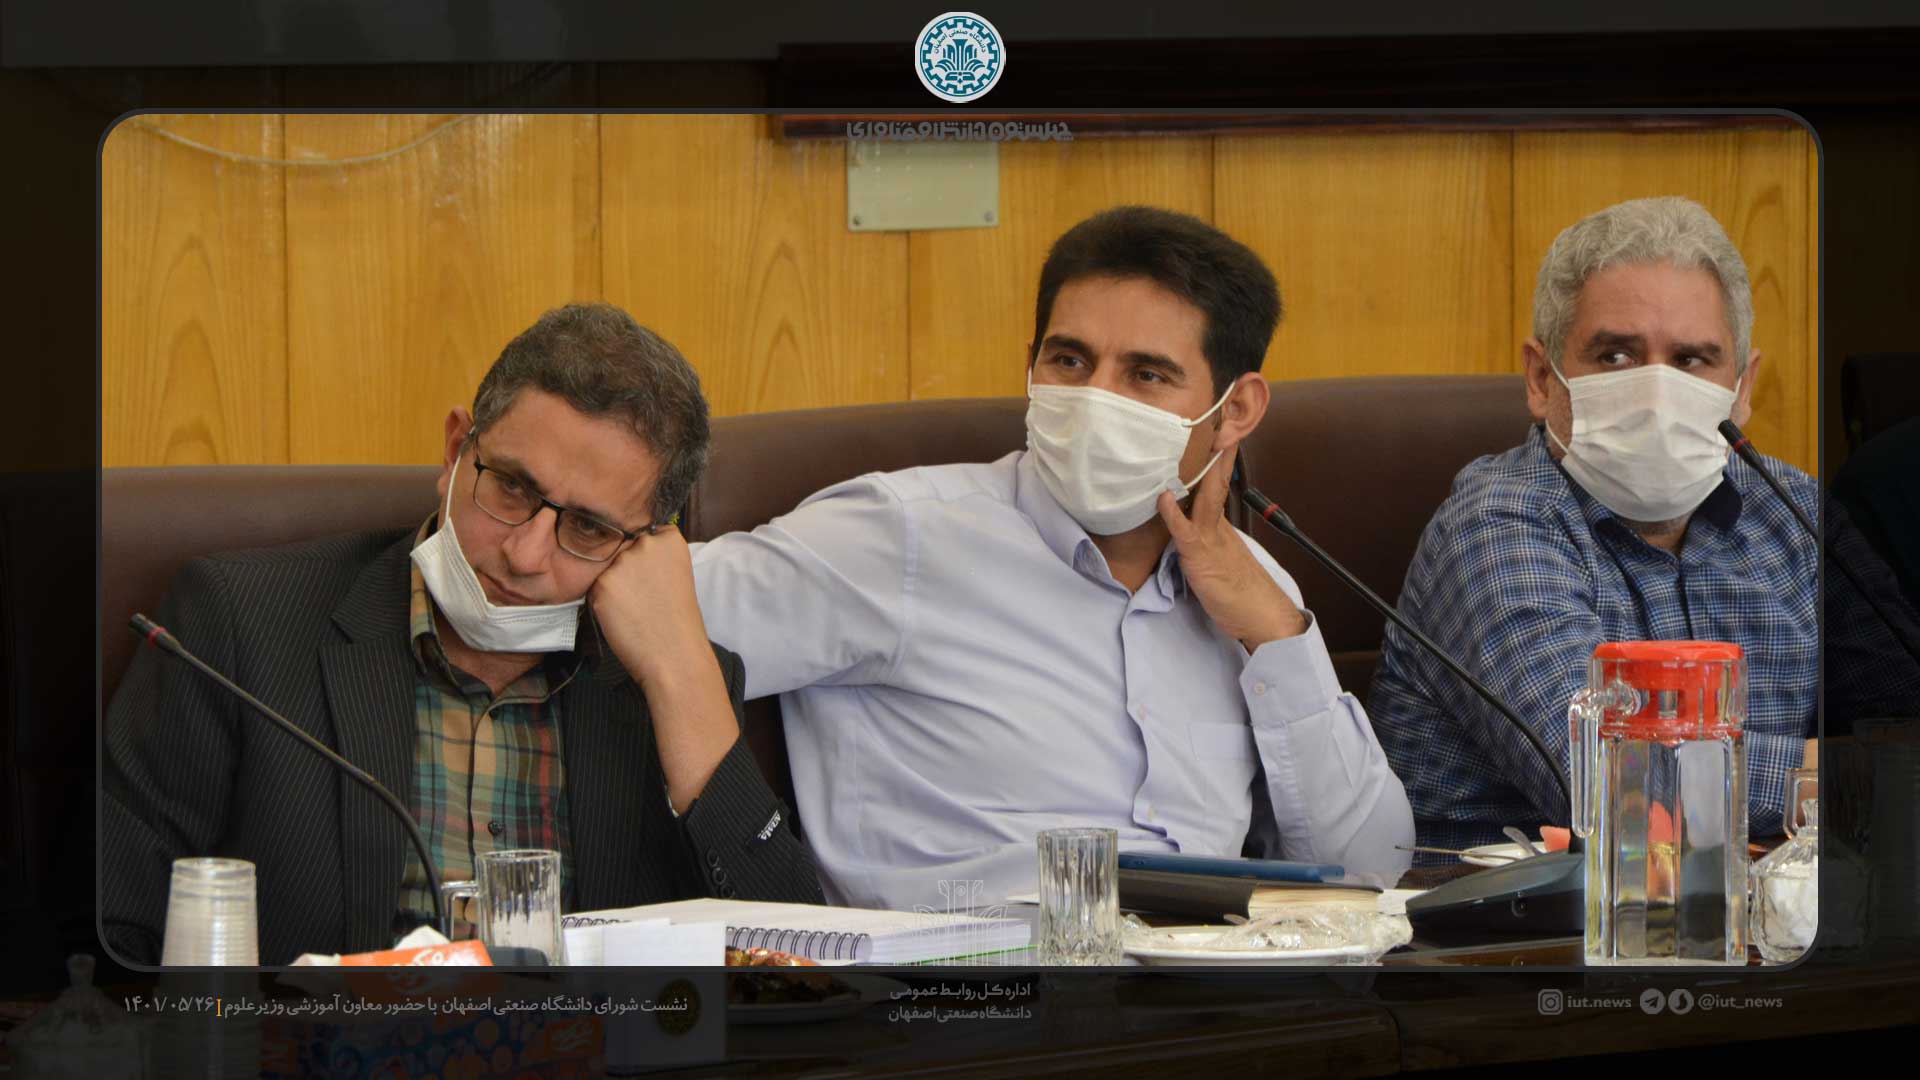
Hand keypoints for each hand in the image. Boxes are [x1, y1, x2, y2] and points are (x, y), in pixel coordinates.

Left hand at [588, 525, 715, 688]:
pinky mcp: (602, 584)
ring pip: (605, 569)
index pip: (643, 533)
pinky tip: (623, 617)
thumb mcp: (676, 575)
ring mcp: (622, 562)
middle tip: (643, 596)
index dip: (643, 556)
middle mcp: (645, 543)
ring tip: (634, 609)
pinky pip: (595, 589)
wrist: (675, 654)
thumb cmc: (678, 621)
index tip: (652, 576)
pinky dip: (603, 603)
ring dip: (612, 586)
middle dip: (625, 570)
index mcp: (669, 539)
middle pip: (621, 549)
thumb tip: (625, 551)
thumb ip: (654, 558)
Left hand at [1156, 445, 1307, 650]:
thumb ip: (1203, 542)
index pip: (1218, 483)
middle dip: (1219, 450)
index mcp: (1222, 525)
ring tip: (1203, 439)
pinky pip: (1186, 532)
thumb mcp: (1219, 561)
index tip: (1219, 431)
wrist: (1264, 617)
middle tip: (1220, 419)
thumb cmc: (1241, 594)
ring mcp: (1212, 540)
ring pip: (1206, 497)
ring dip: (1202, 468)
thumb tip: (1186, 530)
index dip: (1217, 458)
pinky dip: (1173, 513)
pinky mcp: (1202, 559)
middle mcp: (1219, 526)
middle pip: (1217, 480)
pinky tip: (1164, 497)